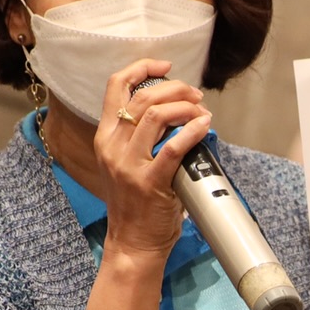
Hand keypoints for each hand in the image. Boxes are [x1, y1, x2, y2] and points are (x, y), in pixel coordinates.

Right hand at [89, 60, 209, 261]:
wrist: (132, 243)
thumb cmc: (135, 205)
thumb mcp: (124, 164)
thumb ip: (139, 138)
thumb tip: (174, 112)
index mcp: (105, 138)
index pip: (115, 87)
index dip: (141, 68)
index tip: (165, 66)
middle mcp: (112, 147)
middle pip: (142, 96)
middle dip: (174, 88)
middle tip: (195, 94)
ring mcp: (129, 165)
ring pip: (156, 115)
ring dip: (185, 106)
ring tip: (201, 111)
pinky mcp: (150, 182)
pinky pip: (174, 147)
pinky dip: (193, 131)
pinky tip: (204, 126)